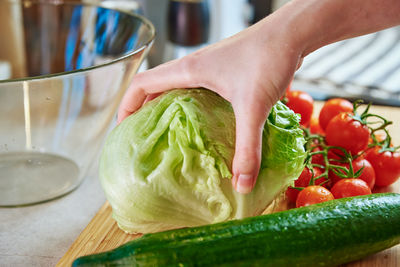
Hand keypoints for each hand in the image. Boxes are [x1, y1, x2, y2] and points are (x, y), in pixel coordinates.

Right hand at [118, 17, 302, 193]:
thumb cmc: (268, 58)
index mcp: (188, 70)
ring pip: (177, 89)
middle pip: (156, 88)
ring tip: (171, 138)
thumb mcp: (254, 106)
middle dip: (146, 112)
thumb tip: (241, 184)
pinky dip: (192, 107)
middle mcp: (194, 68)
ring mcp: (210, 68)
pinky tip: (206, 126)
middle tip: (147, 140)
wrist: (293, 33)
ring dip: (169, 110)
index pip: (142, 83)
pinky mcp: (225, 72)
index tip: (123, 130)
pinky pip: (198, 90)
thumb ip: (247, 147)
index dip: (126, 105)